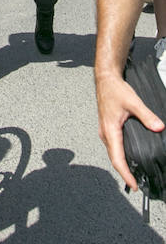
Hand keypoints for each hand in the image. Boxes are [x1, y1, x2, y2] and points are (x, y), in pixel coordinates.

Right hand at [96, 73, 164, 190]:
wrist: (105, 80)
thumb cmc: (115, 90)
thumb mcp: (133, 102)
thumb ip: (147, 116)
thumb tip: (160, 128)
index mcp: (110, 131)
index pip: (117, 158)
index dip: (126, 174)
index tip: (134, 185)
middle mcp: (105, 134)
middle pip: (114, 159)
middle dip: (125, 173)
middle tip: (136, 185)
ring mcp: (105, 131)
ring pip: (113, 154)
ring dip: (122, 165)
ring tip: (133, 174)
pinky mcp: (108, 129)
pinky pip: (113, 147)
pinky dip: (120, 156)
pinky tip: (128, 157)